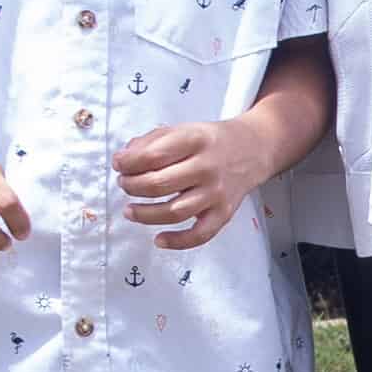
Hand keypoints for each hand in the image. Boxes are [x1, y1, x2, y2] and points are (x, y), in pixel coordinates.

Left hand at [114, 109, 275, 248]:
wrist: (253, 149)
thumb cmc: (210, 141)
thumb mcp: (183, 129)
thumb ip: (151, 141)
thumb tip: (123, 159)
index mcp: (195, 140)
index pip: (153, 155)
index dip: (128, 163)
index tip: (118, 165)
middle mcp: (207, 167)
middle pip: (159, 184)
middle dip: (132, 187)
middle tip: (124, 185)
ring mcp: (216, 192)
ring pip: (174, 212)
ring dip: (145, 214)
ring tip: (130, 211)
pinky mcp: (224, 213)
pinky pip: (200, 235)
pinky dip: (177, 241)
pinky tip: (159, 239)